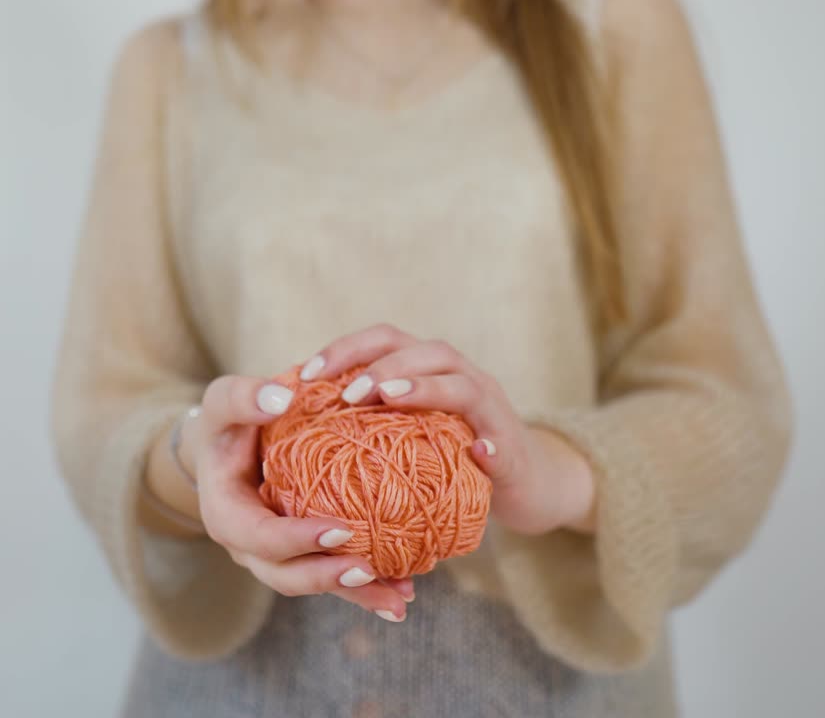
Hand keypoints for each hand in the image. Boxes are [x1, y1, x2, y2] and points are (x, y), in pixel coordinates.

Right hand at [186, 375, 413, 620]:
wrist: (228, 448)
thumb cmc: (228, 420)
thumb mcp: (222, 401)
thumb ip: (242, 399)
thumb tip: (280, 399)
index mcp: (226, 514)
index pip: (259, 536)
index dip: (296, 539)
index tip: (339, 530)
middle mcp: (249, 547)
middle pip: (285, 575)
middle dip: (326, 578)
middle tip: (368, 570)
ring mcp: (277, 557)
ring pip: (314, 583)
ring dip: (356, 594)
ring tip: (398, 601)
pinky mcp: (304, 556)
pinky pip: (333, 575)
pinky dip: (368, 588)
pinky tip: (403, 593)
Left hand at [300, 324, 596, 535]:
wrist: (528, 483)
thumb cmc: (453, 458)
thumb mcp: (408, 433)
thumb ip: (368, 421)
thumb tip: (296, 422)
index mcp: (429, 370)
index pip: (384, 340)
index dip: (346, 349)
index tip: (304, 375)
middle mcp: (463, 377)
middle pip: (423, 351)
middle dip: (380, 366)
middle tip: (344, 393)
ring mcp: (491, 410)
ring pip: (461, 384)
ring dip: (423, 387)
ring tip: (389, 399)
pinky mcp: (512, 450)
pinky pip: (501, 443)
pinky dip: (487, 444)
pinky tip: (475, 453)